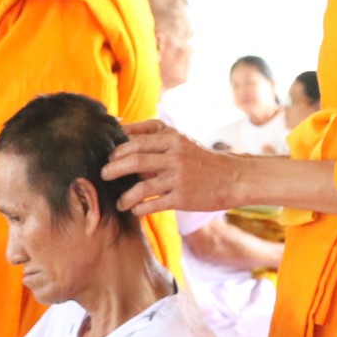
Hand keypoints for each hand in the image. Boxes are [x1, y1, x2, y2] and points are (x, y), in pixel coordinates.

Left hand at [102, 122, 243, 212]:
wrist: (232, 177)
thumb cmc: (199, 158)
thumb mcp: (179, 138)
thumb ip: (152, 132)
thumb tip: (120, 127)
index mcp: (173, 139)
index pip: (137, 142)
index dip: (118, 150)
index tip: (109, 158)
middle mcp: (175, 157)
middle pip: (134, 161)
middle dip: (113, 170)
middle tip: (104, 175)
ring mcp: (179, 178)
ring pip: (141, 188)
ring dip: (125, 197)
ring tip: (120, 202)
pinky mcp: (183, 199)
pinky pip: (153, 205)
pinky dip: (140, 208)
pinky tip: (136, 210)